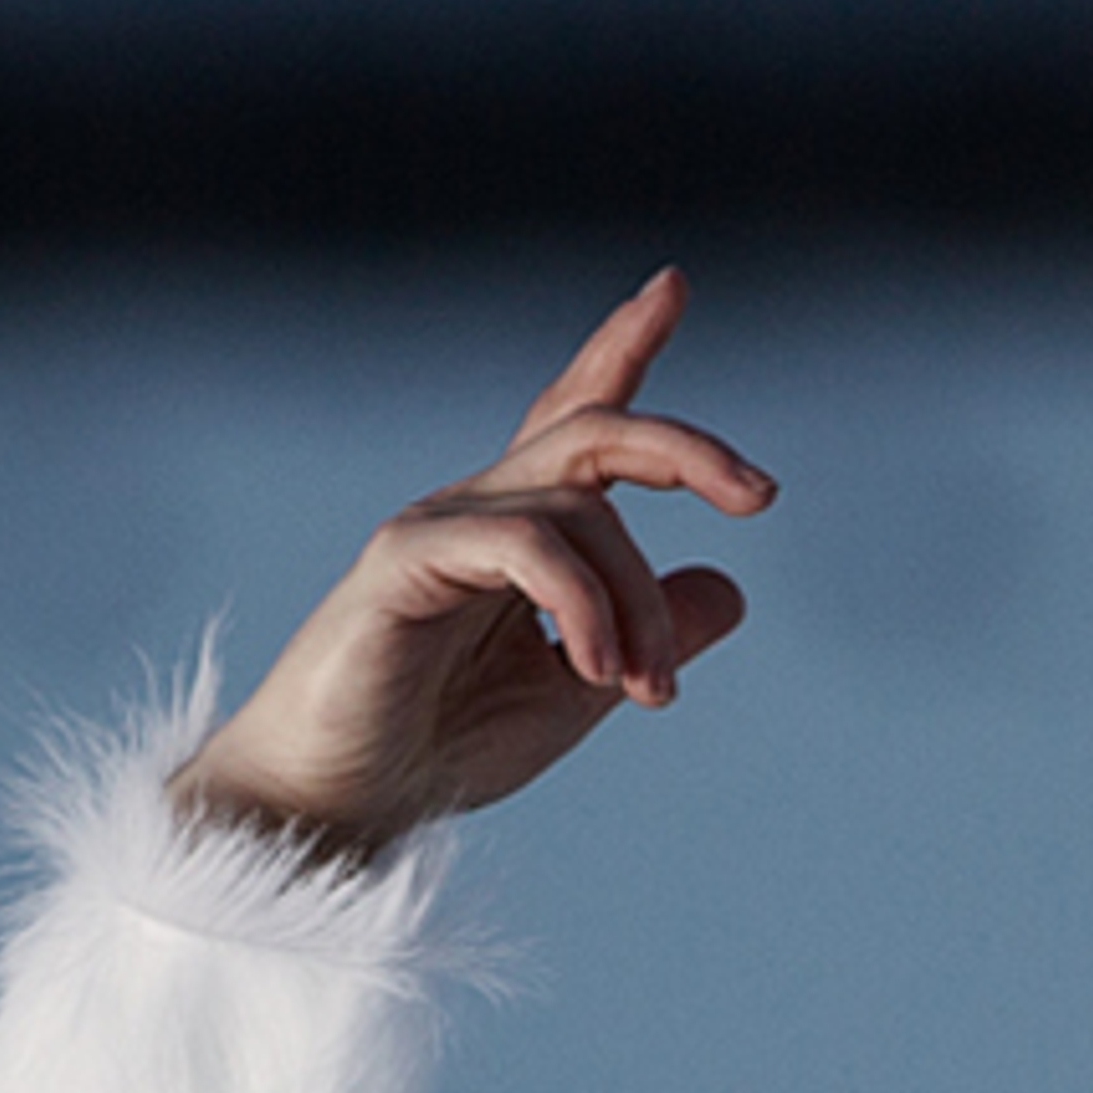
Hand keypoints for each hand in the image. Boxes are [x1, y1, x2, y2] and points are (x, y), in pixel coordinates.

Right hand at [174, 268, 773, 859]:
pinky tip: (599, 673)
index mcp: (513, 531)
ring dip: (640, 602)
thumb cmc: (438, 748)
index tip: (672, 287)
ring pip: (582, 509)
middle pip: (593, 432)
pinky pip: (527, 547)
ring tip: (650, 691)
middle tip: (759, 496)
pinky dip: (585, 606)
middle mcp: (475, 509)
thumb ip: (647, 634)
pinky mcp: (404, 560)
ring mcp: (437, 526)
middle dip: (686, 448)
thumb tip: (731, 587)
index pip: (572, 417)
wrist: (334, 804)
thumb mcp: (576, 691)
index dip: (620, 350)